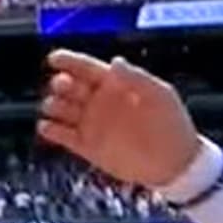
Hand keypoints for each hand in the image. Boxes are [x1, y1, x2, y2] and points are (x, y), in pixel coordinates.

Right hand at [36, 50, 204, 191]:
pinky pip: (61, 135)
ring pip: (60, 109)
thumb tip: (115, 62)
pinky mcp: (86, 147)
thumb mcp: (160, 95)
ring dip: (53, 105)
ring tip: (54, 108)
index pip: (86, 68)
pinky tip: (47, 127)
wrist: (175, 164)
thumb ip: (137, 78)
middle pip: (68, 87)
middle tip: (62, 87)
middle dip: (60, 84)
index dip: (69, 61)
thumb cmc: (172, 125)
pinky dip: (50, 130)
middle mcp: (98, 102)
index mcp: (115, 84)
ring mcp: (91, 124)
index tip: (54, 59)